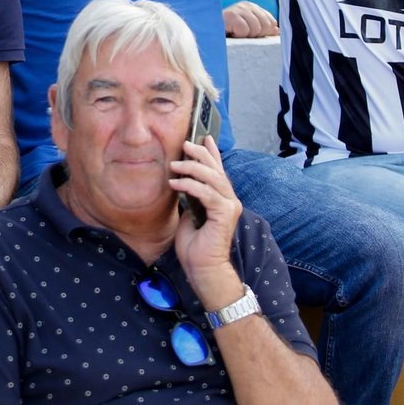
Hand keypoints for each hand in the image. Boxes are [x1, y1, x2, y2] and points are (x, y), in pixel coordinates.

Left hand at [167, 136, 244, 305]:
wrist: (202, 267)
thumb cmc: (194, 244)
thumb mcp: (189, 213)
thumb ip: (190, 196)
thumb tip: (179, 180)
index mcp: (220, 198)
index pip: (217, 170)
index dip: (212, 152)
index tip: (204, 136)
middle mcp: (228, 199)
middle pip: (216, 169)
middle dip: (200, 154)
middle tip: (185, 143)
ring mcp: (229, 206)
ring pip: (213, 178)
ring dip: (192, 168)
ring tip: (174, 164)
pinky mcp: (224, 214)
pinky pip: (207, 193)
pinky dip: (190, 186)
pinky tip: (175, 183)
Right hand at [222, 1, 278, 37]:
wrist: (207, 31)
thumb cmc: (228, 33)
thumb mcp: (248, 30)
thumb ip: (263, 29)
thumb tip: (277, 30)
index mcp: (252, 7)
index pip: (271, 22)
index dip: (264, 33)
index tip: (250, 35)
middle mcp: (246, 5)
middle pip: (265, 25)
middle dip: (255, 35)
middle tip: (242, 36)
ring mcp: (238, 9)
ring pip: (255, 28)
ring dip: (246, 36)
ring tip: (236, 34)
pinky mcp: (230, 15)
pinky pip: (244, 30)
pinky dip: (238, 36)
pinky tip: (230, 33)